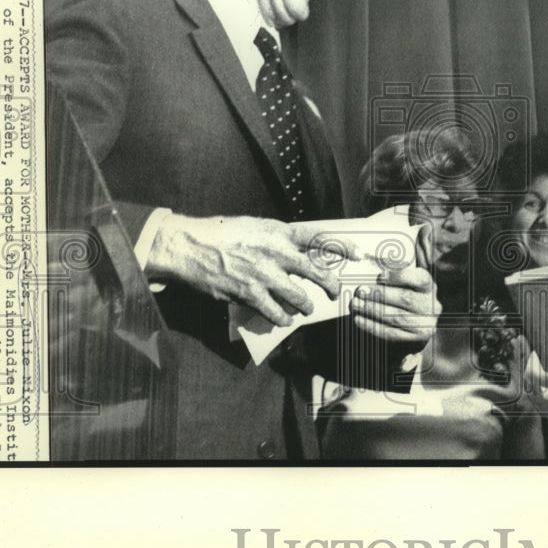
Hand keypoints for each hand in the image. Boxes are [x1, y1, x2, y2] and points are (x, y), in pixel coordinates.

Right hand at [146, 214, 362, 326]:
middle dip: (329, 285)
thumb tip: (297, 251)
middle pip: (315, 271)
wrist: (190, 247)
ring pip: (299, 297)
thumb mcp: (255, 227)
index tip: (357, 254)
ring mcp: (264, 274)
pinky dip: (282, 318)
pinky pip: (276, 312)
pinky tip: (284, 319)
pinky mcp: (250, 293)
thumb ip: (278, 239)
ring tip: (305, 308)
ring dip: (305, 306)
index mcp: (278, 232)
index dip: (341, 247)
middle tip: (333, 292)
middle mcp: (276, 252)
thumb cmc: (221, 234)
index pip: (318, 237)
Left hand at [350, 266, 440, 342]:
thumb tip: (381, 262)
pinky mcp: (416, 339)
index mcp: (429, 286)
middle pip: (406, 299)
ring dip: (373, 310)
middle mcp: (432, 305)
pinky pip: (392, 333)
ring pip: (397, 317)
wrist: (410, 324)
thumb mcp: (402, 282)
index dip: (399, 277)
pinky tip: (359, 320)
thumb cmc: (402, 295)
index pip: (419, 279)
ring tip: (355, 304)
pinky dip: (373, 326)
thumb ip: (394, 273)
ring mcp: (426, 324)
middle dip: (380, 295)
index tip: (379, 276)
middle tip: (360, 291)